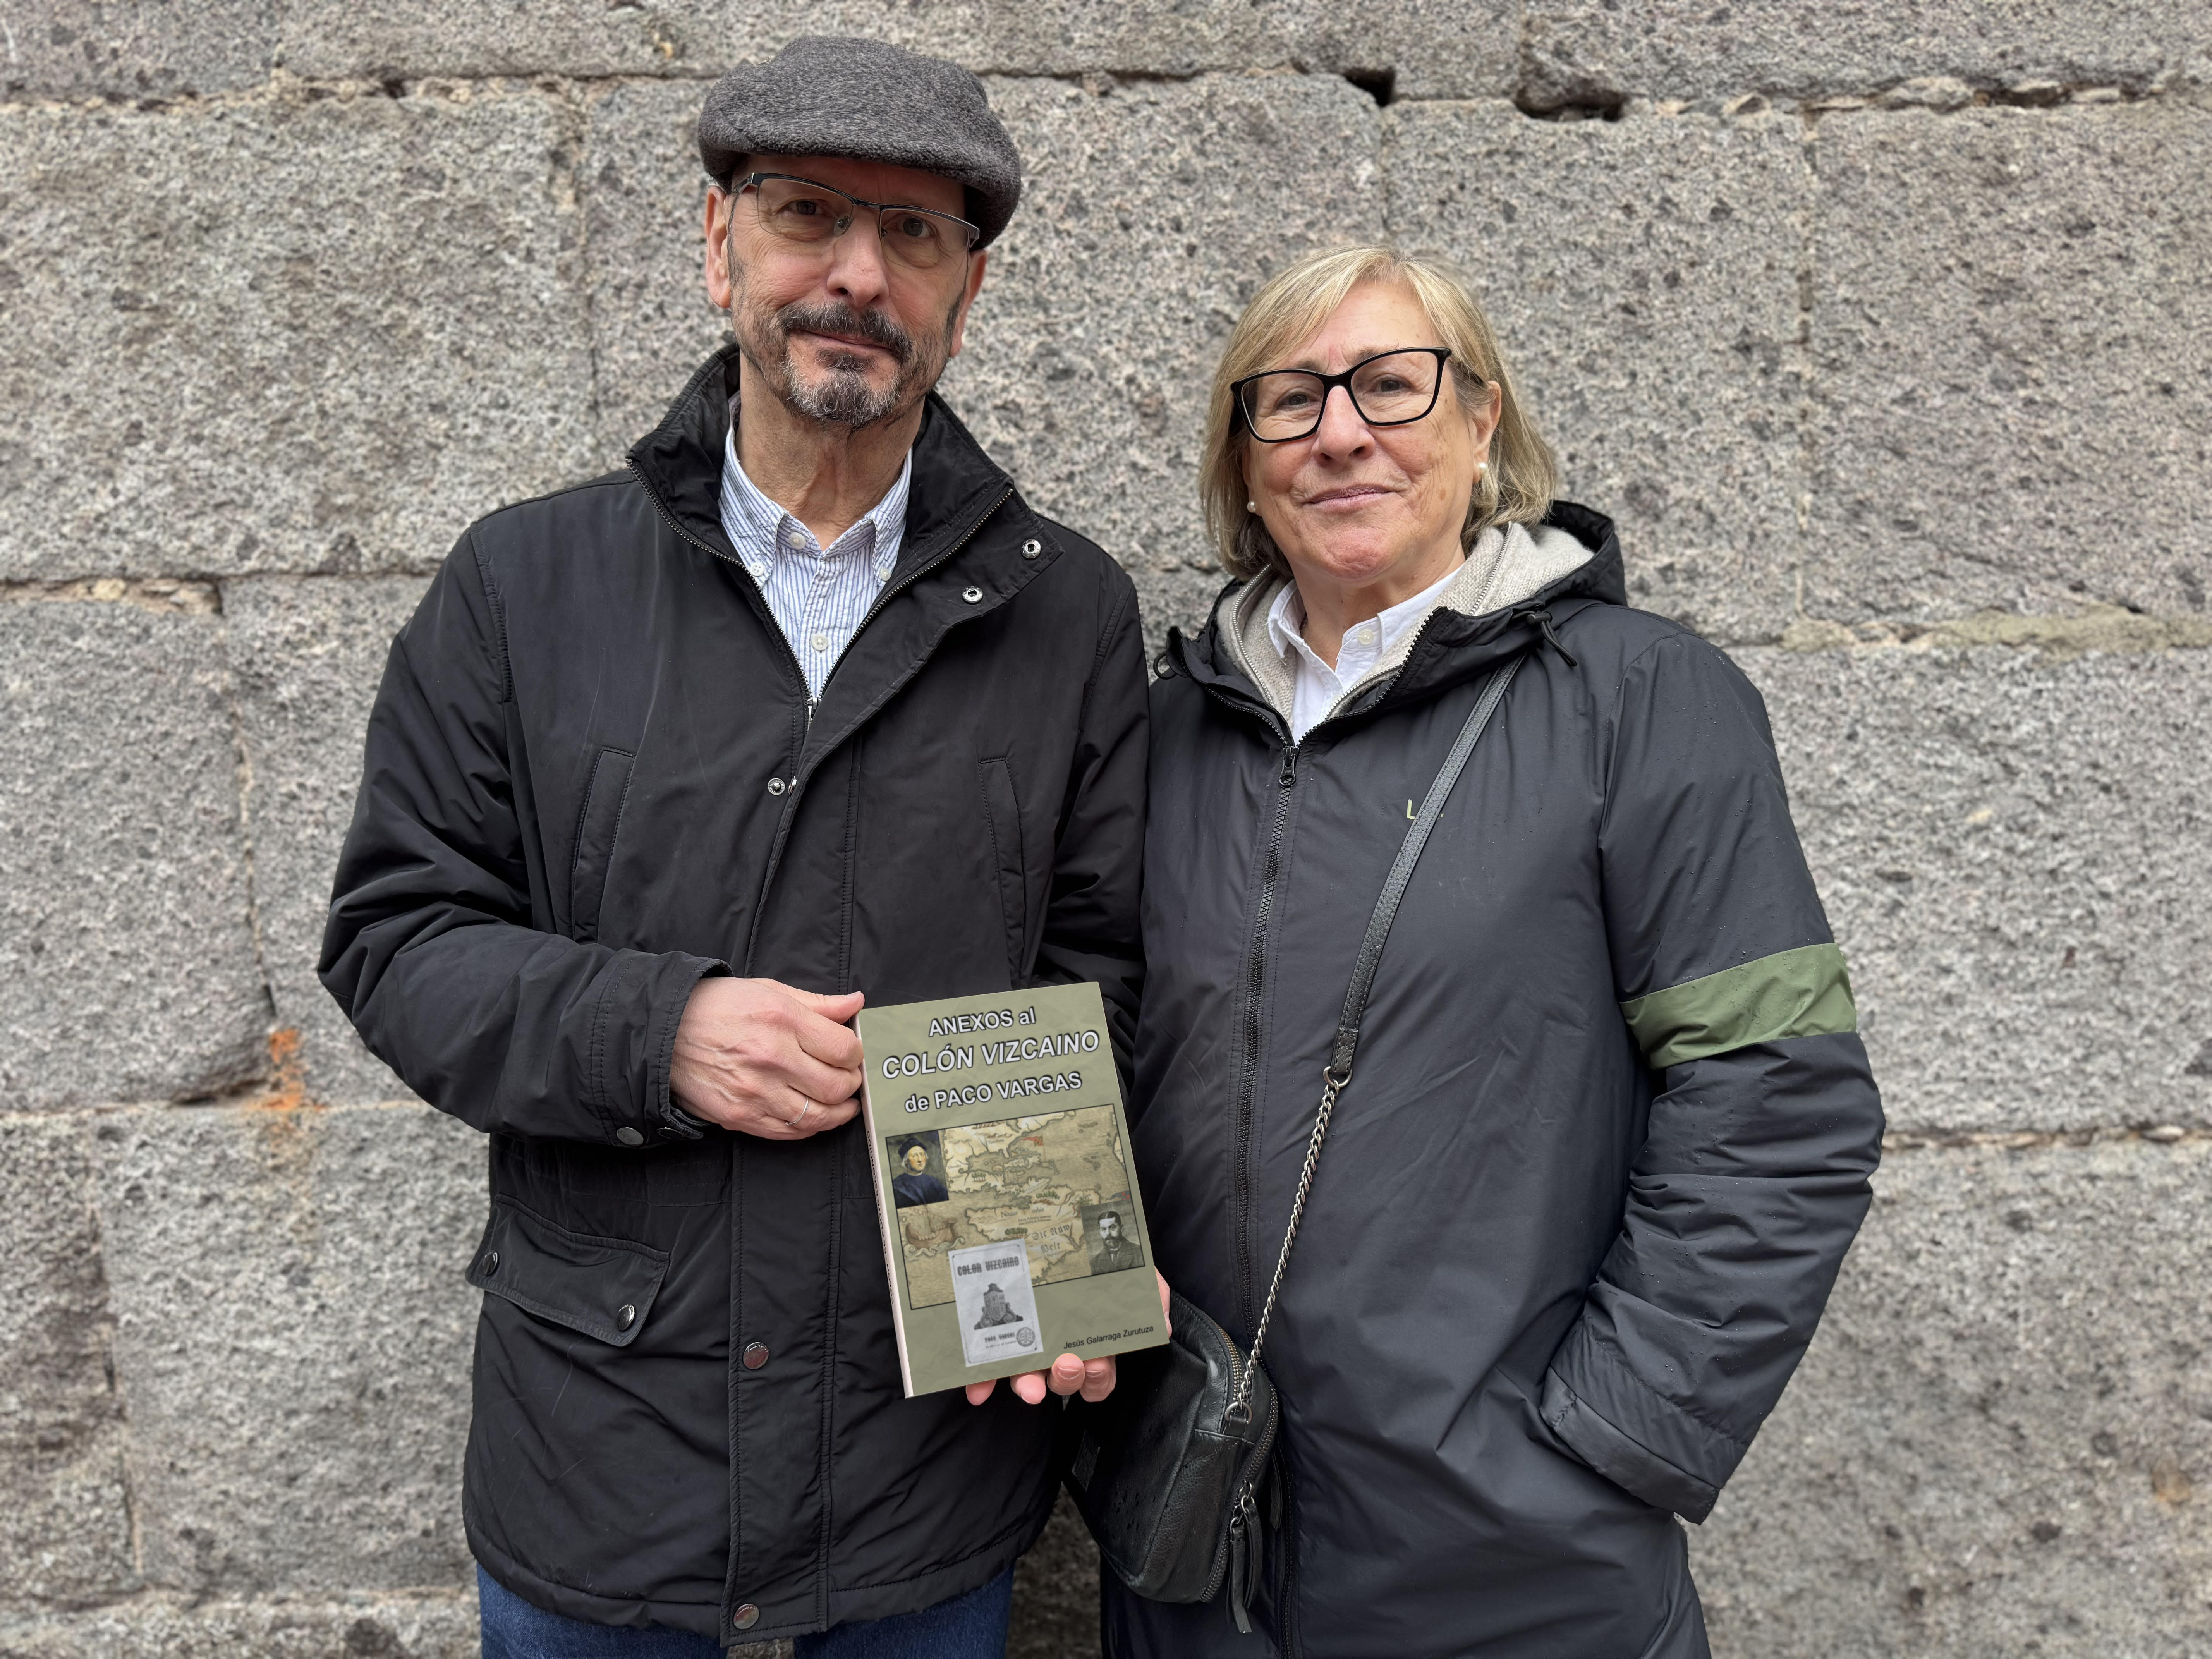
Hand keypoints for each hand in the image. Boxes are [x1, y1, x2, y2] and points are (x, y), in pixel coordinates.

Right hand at [669, 978, 864, 1140]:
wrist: (662, 1034)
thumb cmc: (716, 1007)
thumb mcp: (768, 991)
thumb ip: (817, 1003)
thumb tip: (855, 1004)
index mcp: (782, 1020)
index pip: (844, 1049)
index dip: (855, 1054)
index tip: (850, 1054)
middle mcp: (771, 1058)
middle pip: (836, 1086)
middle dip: (850, 1084)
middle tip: (848, 1079)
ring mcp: (755, 1092)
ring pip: (817, 1116)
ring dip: (838, 1113)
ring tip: (842, 1104)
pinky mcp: (740, 1116)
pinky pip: (788, 1133)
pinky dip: (809, 1128)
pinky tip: (814, 1117)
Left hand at [964, 1272, 1171, 1407]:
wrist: (1054, 1218)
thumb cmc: (1094, 1253)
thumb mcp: (1130, 1264)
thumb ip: (1151, 1290)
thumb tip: (1162, 1326)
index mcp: (1092, 1337)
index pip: (1098, 1375)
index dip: (1097, 1380)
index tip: (1096, 1363)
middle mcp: (1061, 1345)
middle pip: (1066, 1379)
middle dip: (1068, 1379)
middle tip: (1067, 1362)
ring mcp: (1028, 1343)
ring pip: (1029, 1379)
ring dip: (1029, 1385)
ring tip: (1029, 1381)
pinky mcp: (997, 1337)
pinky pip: (988, 1366)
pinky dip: (982, 1381)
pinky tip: (977, 1388)